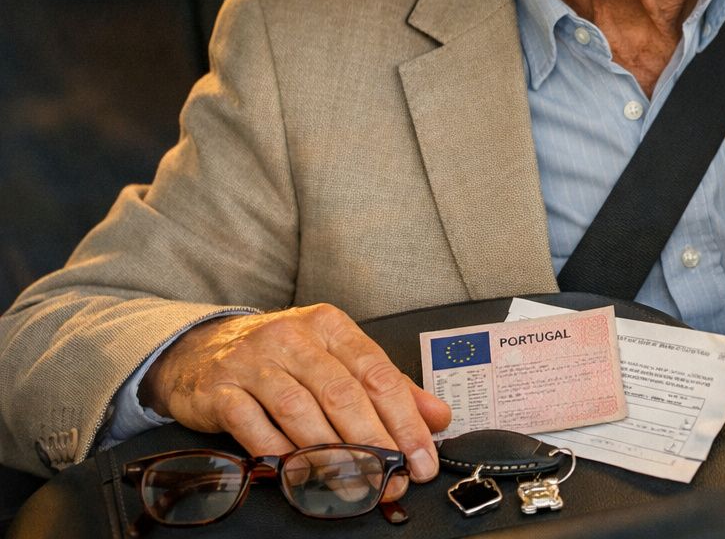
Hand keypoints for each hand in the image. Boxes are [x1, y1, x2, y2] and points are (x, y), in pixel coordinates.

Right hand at [141, 304, 451, 498]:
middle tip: (394, 479)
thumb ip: (388, 386)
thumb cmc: (281, 357)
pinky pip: (253, 427)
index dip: (405, 420)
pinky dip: (279, 455)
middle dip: (375, 443)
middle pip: (342, 394)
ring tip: (356, 484)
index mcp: (330, 326)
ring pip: (300, 411)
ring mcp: (253, 362)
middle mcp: (293, 338)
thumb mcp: (337, 359)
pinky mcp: (219, 390)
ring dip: (331, 455)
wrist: (201, 350)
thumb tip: (438, 416)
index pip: (378, 374)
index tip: (422, 457)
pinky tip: (299, 475)